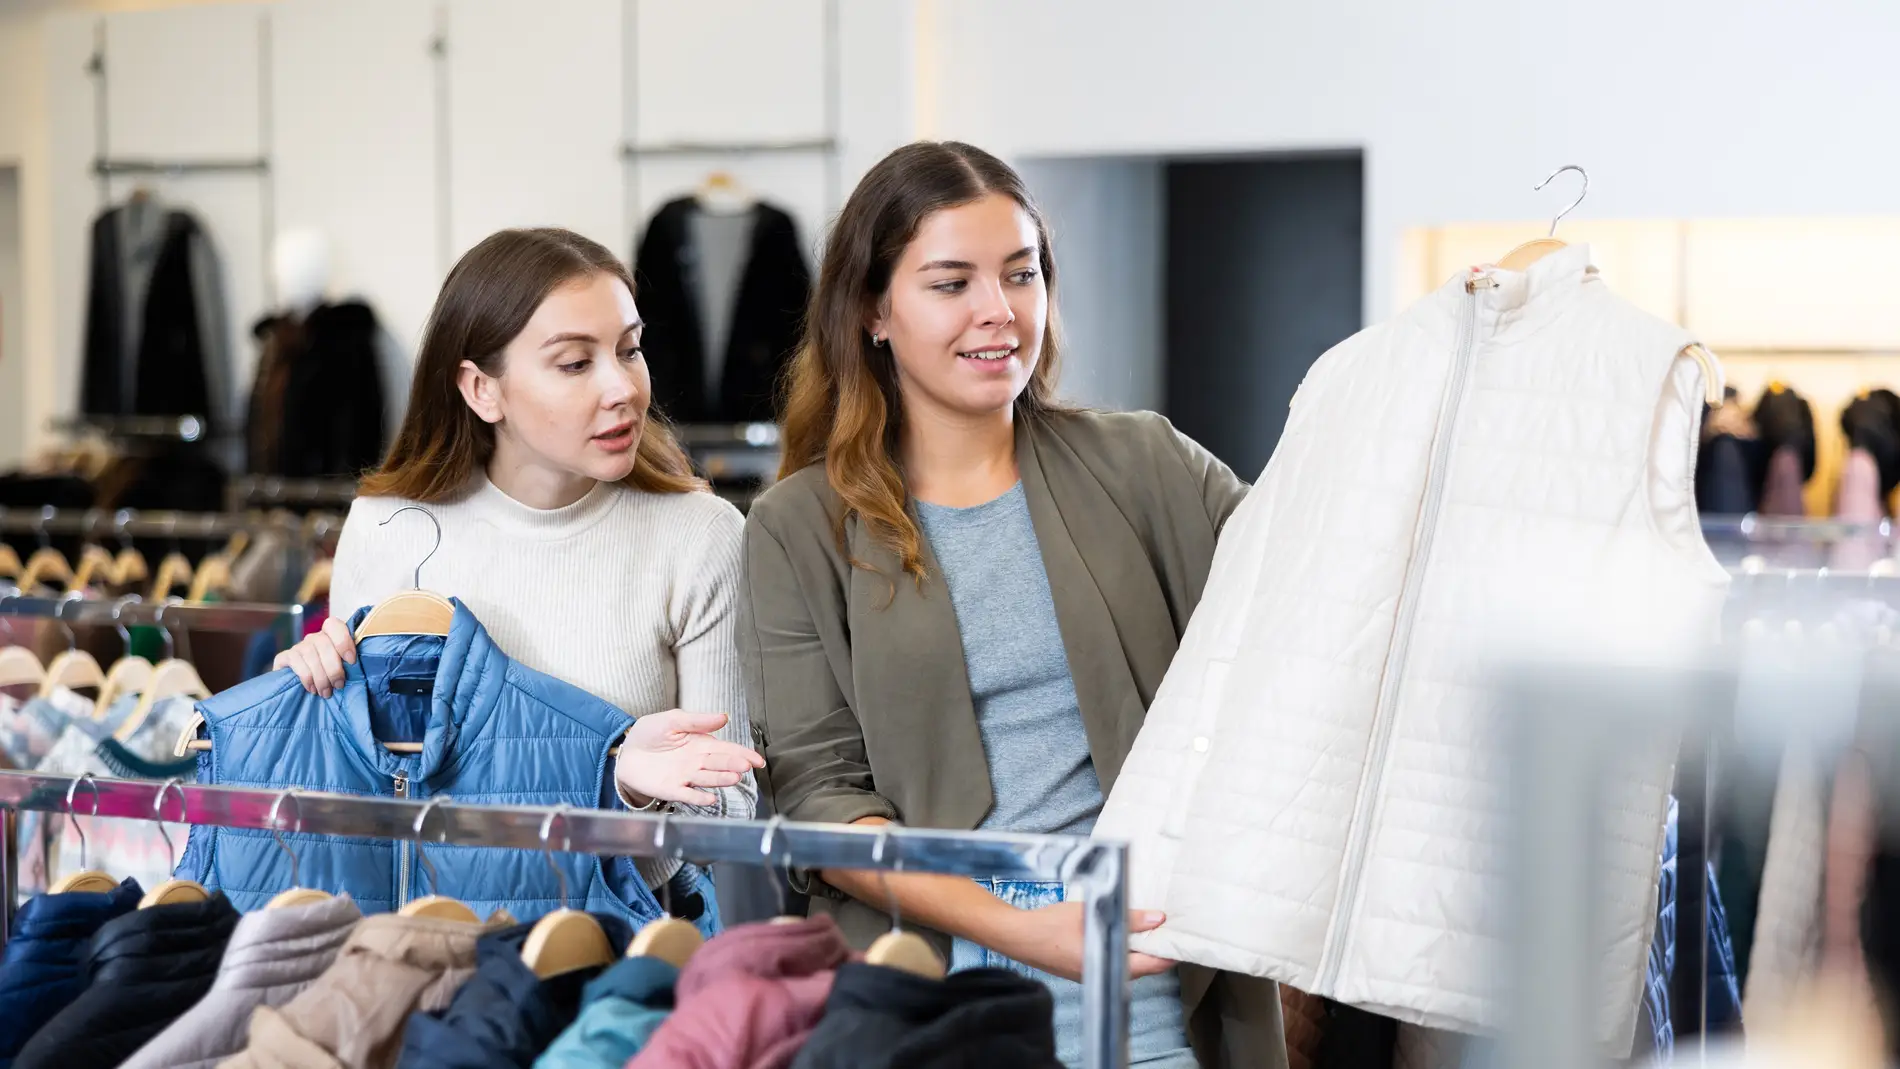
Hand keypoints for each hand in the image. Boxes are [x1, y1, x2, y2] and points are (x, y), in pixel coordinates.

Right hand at [272, 616, 356, 697]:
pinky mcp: (285, 656)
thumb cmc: (329, 678)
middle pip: (323, 643)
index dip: (343, 641)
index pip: (334, 625)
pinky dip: (306, 677)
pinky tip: (312, 689)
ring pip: (310, 653)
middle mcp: (314, 638)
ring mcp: (299, 646)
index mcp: (331, 636)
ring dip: (320, 676)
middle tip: (338, 685)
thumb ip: (349, 664)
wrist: (298, 687)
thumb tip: (364, 670)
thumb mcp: (342, 669)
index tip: (351, 661)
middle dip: (333, 667)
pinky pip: (295, 661)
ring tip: (326, 692)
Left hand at [615, 710, 765, 807]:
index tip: (757, 760)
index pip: (726, 749)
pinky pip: (688, 795)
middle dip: (733, 765)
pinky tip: (710, 798)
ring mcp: (685, 777)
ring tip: (734, 778)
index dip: (743, 754)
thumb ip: (697, 720)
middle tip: (746, 766)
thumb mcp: (672, 719)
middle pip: (719, 764)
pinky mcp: (672, 790)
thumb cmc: (649, 734)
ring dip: (721, 779)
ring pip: (707, 779)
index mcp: (701, 744)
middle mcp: (697, 762)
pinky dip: (699, 798)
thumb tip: (724, 717)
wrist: (626, 752)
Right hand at [992, 900, 1175, 982]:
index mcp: (1106, 966)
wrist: (1016, 935)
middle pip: (1140, 966)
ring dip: (1138, 947)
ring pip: (1125, 963)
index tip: (1181, 940)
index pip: (1150, 966)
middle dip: (1155, 949)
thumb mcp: (1092, 914)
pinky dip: (1122, 947)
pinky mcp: (1083, 967)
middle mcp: (1102, 975)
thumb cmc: (1050, 926)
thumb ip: (1128, 917)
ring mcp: (1091, 973)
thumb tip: (1158, 919)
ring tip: (1149, 926)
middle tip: (1167, 928)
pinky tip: (1123, 930)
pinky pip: (1111, 960)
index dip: (1168, 954)